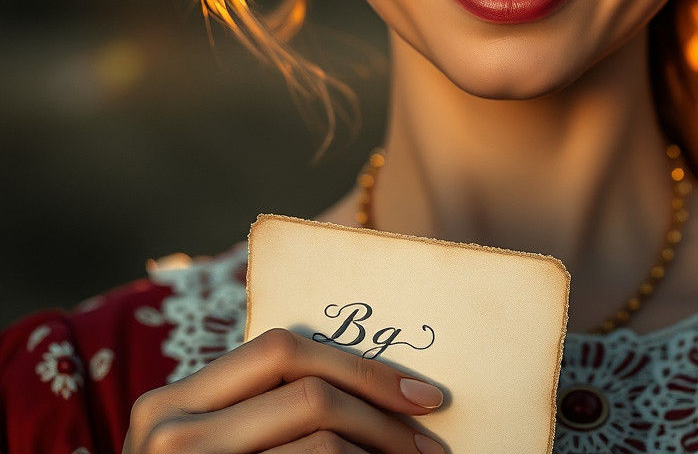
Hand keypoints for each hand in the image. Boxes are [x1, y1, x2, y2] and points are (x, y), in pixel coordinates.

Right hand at [122, 326, 446, 452]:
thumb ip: (259, 412)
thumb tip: (370, 388)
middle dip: (382, 408)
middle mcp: (171, 433)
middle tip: (431, 434)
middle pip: (309, 392)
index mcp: (171, 401)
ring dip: (381, 451)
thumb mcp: (211, 446)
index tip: (419, 391)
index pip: (282, 349)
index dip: (360, 365)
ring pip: (321, 442)